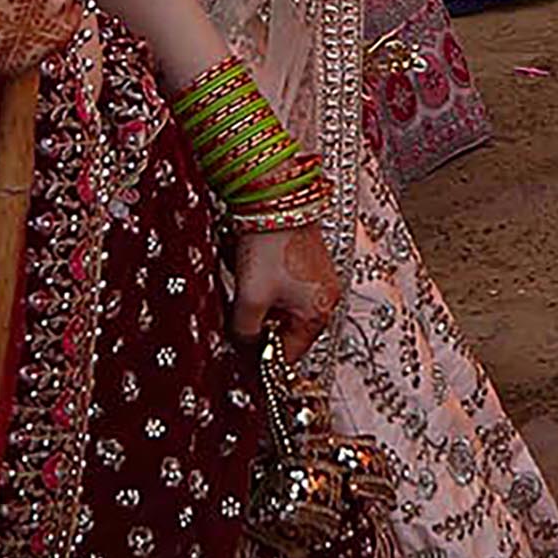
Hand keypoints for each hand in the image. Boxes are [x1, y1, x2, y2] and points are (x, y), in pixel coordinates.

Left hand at [232, 221, 340, 378]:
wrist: (277, 198)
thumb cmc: (271, 247)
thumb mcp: (251, 298)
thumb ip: (245, 332)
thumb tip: (241, 348)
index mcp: (319, 313)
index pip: (288, 353)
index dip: (261, 359)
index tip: (238, 360)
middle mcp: (324, 298)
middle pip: (284, 330)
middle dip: (256, 324)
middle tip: (233, 313)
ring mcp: (316, 279)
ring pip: (278, 307)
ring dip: (256, 301)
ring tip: (239, 279)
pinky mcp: (305, 261)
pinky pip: (279, 285)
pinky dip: (260, 282)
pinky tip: (245, 265)